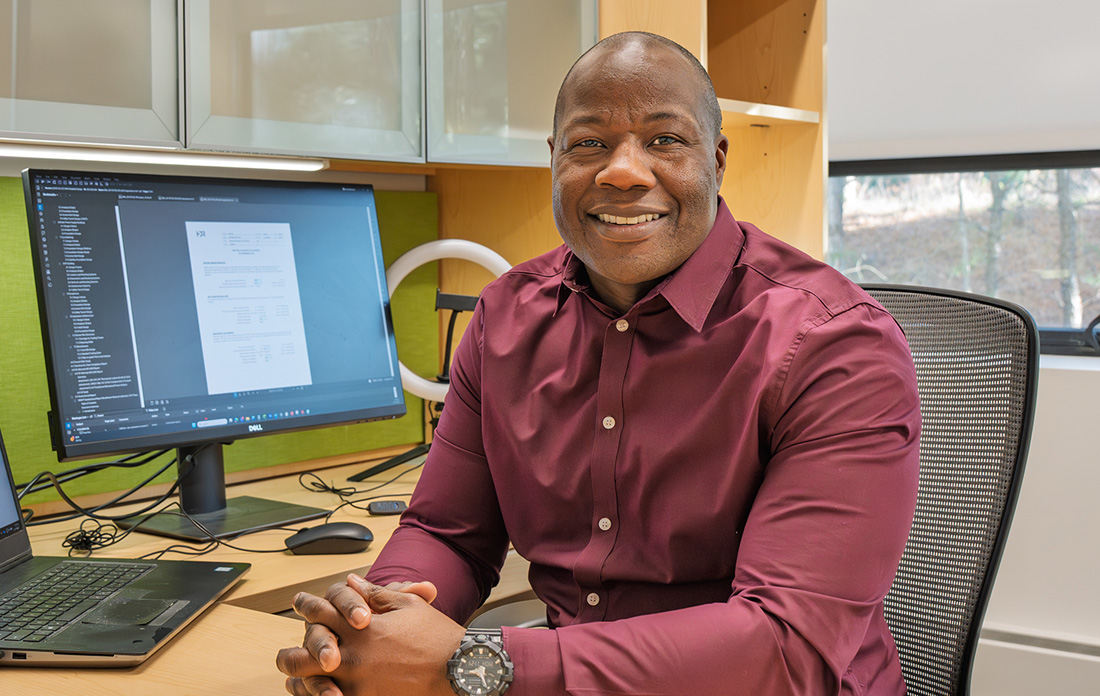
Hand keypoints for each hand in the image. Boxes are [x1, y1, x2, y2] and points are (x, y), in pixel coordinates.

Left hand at [276, 577, 462, 695]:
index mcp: (360, 627)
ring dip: (300, 683)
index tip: (299, 603)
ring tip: (296, 681)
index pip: (320, 612)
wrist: (458, 669)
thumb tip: (351, 581)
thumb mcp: (407, 605)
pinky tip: (321, 694)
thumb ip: (375, 593)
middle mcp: (352, 655)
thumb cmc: (436, 636)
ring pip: (310, 686)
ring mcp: (357, 683)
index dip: (306, 606)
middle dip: (289, 656)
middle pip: (302, 657)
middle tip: (287, 656)